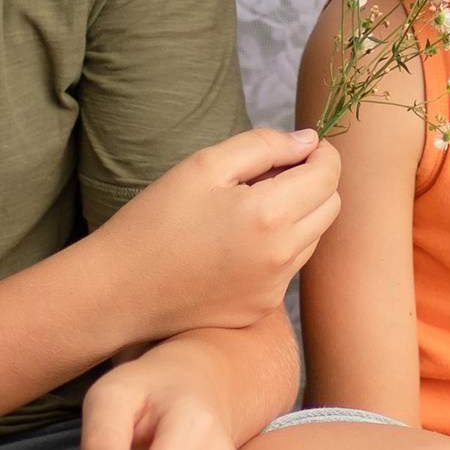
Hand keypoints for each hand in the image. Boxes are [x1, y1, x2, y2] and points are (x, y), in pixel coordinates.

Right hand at [100, 129, 340, 336]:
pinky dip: (276, 247)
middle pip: (331, 207)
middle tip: (274, 171)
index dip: (323, 154)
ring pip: (312, 238)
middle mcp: (281, 258)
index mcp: (269, 216)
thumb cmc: (154, 221)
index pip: (328, 176)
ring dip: (298, 215)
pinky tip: (235, 241)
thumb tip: (308, 141)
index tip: (305, 146)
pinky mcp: (260, 309)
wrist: (119, 290)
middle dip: (315, 182)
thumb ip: (264, 146)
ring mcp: (273, 289)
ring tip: (248, 206)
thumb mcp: (204, 166)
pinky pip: (287, 268)